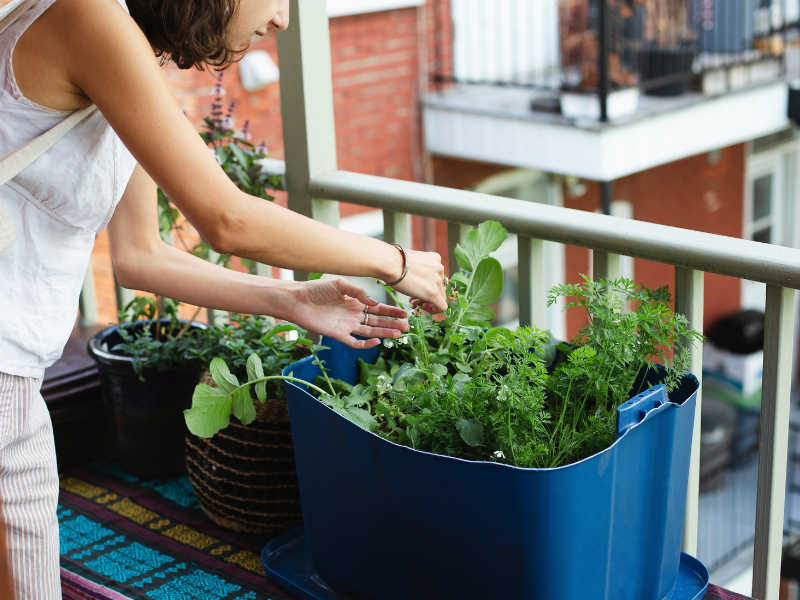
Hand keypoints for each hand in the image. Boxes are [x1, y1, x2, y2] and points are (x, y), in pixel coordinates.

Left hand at [289, 278, 408, 348]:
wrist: (297, 300)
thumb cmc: (316, 289)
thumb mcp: (340, 284)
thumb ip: (358, 292)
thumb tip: (374, 303)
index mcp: (355, 301)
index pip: (377, 308)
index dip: (391, 311)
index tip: (404, 313)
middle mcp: (353, 314)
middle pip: (377, 321)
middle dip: (392, 324)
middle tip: (406, 327)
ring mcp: (346, 325)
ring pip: (370, 331)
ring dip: (384, 333)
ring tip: (398, 335)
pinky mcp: (338, 335)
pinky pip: (354, 342)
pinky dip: (365, 344)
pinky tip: (377, 342)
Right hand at [390, 249, 446, 312]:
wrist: (390, 264)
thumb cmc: (394, 262)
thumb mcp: (411, 261)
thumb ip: (417, 269)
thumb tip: (414, 279)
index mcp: (435, 259)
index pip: (436, 276)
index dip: (427, 284)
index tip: (416, 287)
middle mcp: (439, 268)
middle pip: (439, 286)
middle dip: (426, 293)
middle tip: (412, 296)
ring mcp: (438, 281)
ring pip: (440, 296)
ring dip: (427, 300)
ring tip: (413, 301)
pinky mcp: (434, 293)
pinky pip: (442, 306)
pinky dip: (434, 310)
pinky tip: (423, 308)